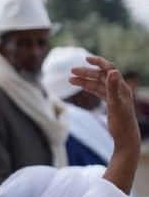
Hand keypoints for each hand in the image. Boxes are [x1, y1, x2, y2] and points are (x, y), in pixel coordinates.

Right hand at [70, 56, 139, 193]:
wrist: (125, 137)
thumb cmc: (121, 123)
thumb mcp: (115, 104)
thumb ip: (113, 87)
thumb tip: (112, 71)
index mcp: (121, 87)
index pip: (110, 69)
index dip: (98, 62)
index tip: (86, 59)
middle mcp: (119, 89)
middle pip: (101, 76)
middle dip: (86, 73)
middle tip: (71, 72)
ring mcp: (114, 96)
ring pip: (97, 84)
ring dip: (85, 81)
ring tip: (70, 79)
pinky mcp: (110, 103)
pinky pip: (98, 91)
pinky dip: (89, 88)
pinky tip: (81, 86)